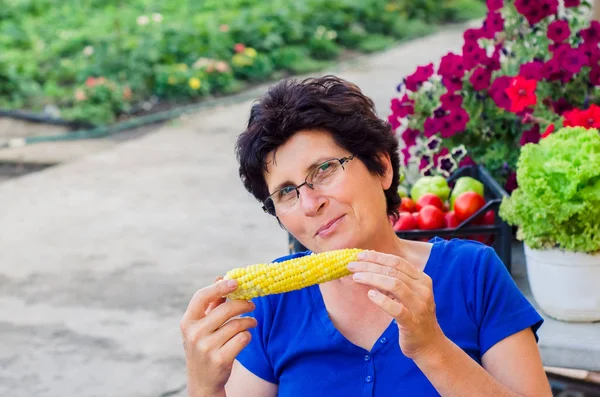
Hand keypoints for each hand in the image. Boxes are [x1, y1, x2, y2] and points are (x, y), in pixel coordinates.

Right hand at [180, 277, 256, 395]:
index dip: (219, 287)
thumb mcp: (201, 327)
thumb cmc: (204, 347)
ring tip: (252, 321)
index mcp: (188, 322)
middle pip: (226, 309)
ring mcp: (206, 348)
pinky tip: (247, 335)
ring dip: (249, 321)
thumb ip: (211, 304)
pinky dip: (248, 335)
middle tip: (252, 304)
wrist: (202, 382)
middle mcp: (194, 334)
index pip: (201, 296)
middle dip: (243, 304)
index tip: (235, 282)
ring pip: (237, 324)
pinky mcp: (220, 359)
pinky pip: (242, 338)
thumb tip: (221, 278)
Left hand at [347, 250, 445, 360]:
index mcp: (422, 279)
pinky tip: (370, 295)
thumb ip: (394, 281)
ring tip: (356, 277)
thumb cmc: (413, 316)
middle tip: (352, 265)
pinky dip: (382, 300)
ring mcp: (419, 306)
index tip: (360, 255)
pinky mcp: (413, 322)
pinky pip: (396, 309)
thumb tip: (368, 268)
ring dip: (372, 279)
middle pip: (393, 271)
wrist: (429, 344)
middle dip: (370, 266)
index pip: (397, 261)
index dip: (377, 257)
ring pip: (394, 285)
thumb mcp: (407, 294)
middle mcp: (423, 290)